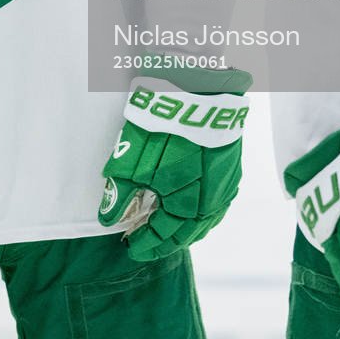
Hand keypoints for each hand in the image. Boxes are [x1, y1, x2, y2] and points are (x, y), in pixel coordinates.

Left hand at [98, 67, 250, 260]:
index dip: (145, 244)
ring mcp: (225, 189)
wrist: (198, 90)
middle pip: (187, 234)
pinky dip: (199, 214)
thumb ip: (120, 193)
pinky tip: (189, 210)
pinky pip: (216, 205)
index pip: (164, 237)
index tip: (129, 247)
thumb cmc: (162, 126)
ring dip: (184, 230)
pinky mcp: (231, 171)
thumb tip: (108, 220)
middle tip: (145, 242)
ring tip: (164, 230)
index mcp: (187, 208)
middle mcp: (211, 205)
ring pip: (205, 222)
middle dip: (164, 241)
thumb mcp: (130, 159)